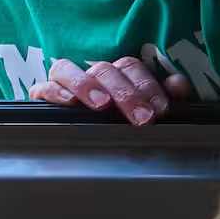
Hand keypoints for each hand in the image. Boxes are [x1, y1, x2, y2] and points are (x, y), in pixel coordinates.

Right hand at [31, 57, 189, 125]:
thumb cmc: (117, 127)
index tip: (160, 109)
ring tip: (103, 105)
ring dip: (88, 85)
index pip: (131, 67)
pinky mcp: (41, 97)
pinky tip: (69, 103)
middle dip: (126, 93)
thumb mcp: (144, 112)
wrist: (76, 151)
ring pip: (69, 69)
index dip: (147, 85)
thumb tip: (178, 84)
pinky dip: (56, 91)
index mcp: (116, 76)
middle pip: (105, 69)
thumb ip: (162, 98)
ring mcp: (64, 83)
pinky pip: (42, 87)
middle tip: (142, 118)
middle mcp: (90, 76)